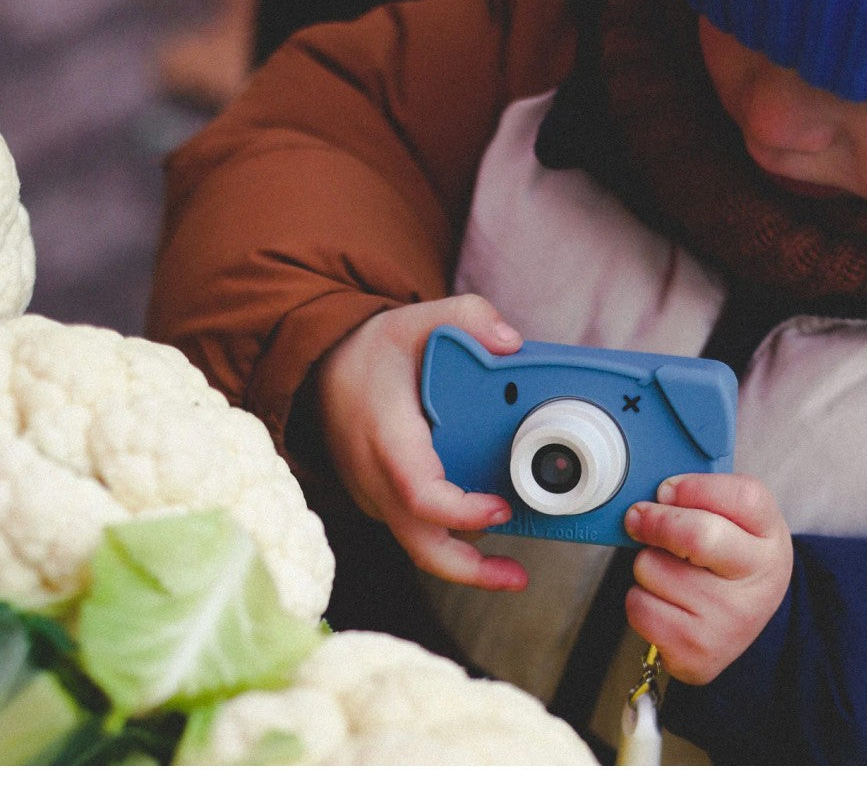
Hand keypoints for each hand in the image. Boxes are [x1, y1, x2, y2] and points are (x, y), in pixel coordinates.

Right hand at [316, 295, 529, 591]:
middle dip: (469, 570)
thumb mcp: (416, 320)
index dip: (459, 511)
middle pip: (418, 543)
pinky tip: (485, 531)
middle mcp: (375, 477)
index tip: (500, 508)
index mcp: (386, 437)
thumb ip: (466, 317)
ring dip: (466, 562)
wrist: (320, 372)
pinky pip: (417, 531)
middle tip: (518, 576)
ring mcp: (376, 495)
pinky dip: (451, 538)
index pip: (418, 492)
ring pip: (419, 544)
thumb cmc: (371, 354)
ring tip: (513, 568)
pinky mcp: (383, 502)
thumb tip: (510, 343)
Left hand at [623, 473, 792, 684]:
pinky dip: (639, 598)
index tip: (666, 491)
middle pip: (696, 535)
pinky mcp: (698, 652)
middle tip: (638, 516)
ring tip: (670, 572)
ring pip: (652, 568)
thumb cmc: (728, 557)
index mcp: (770, 536)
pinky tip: (664, 602)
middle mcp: (758, 581)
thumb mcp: (735, 519)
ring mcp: (730, 620)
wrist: (742, 622)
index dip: (692, 487)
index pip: (741, 496)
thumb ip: (702, 496)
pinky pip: (639, 606)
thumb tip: (653, 496)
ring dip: (646, 563)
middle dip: (654, 520)